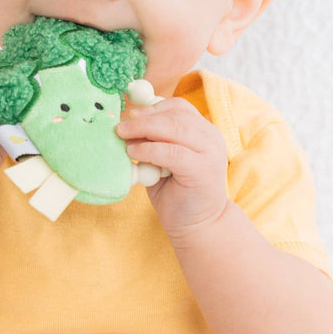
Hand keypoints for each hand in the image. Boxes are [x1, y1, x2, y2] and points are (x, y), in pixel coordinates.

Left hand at [115, 99, 229, 238]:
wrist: (199, 226)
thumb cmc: (178, 194)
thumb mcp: (163, 161)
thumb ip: (153, 142)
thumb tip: (126, 124)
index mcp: (203, 132)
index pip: (178, 107)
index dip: (152, 107)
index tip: (129, 113)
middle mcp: (211, 138)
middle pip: (175, 114)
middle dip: (144, 117)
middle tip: (121, 126)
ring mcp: (210, 153)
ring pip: (174, 128)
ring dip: (144, 129)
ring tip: (123, 137)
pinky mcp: (202, 170)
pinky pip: (172, 152)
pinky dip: (149, 149)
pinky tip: (134, 153)